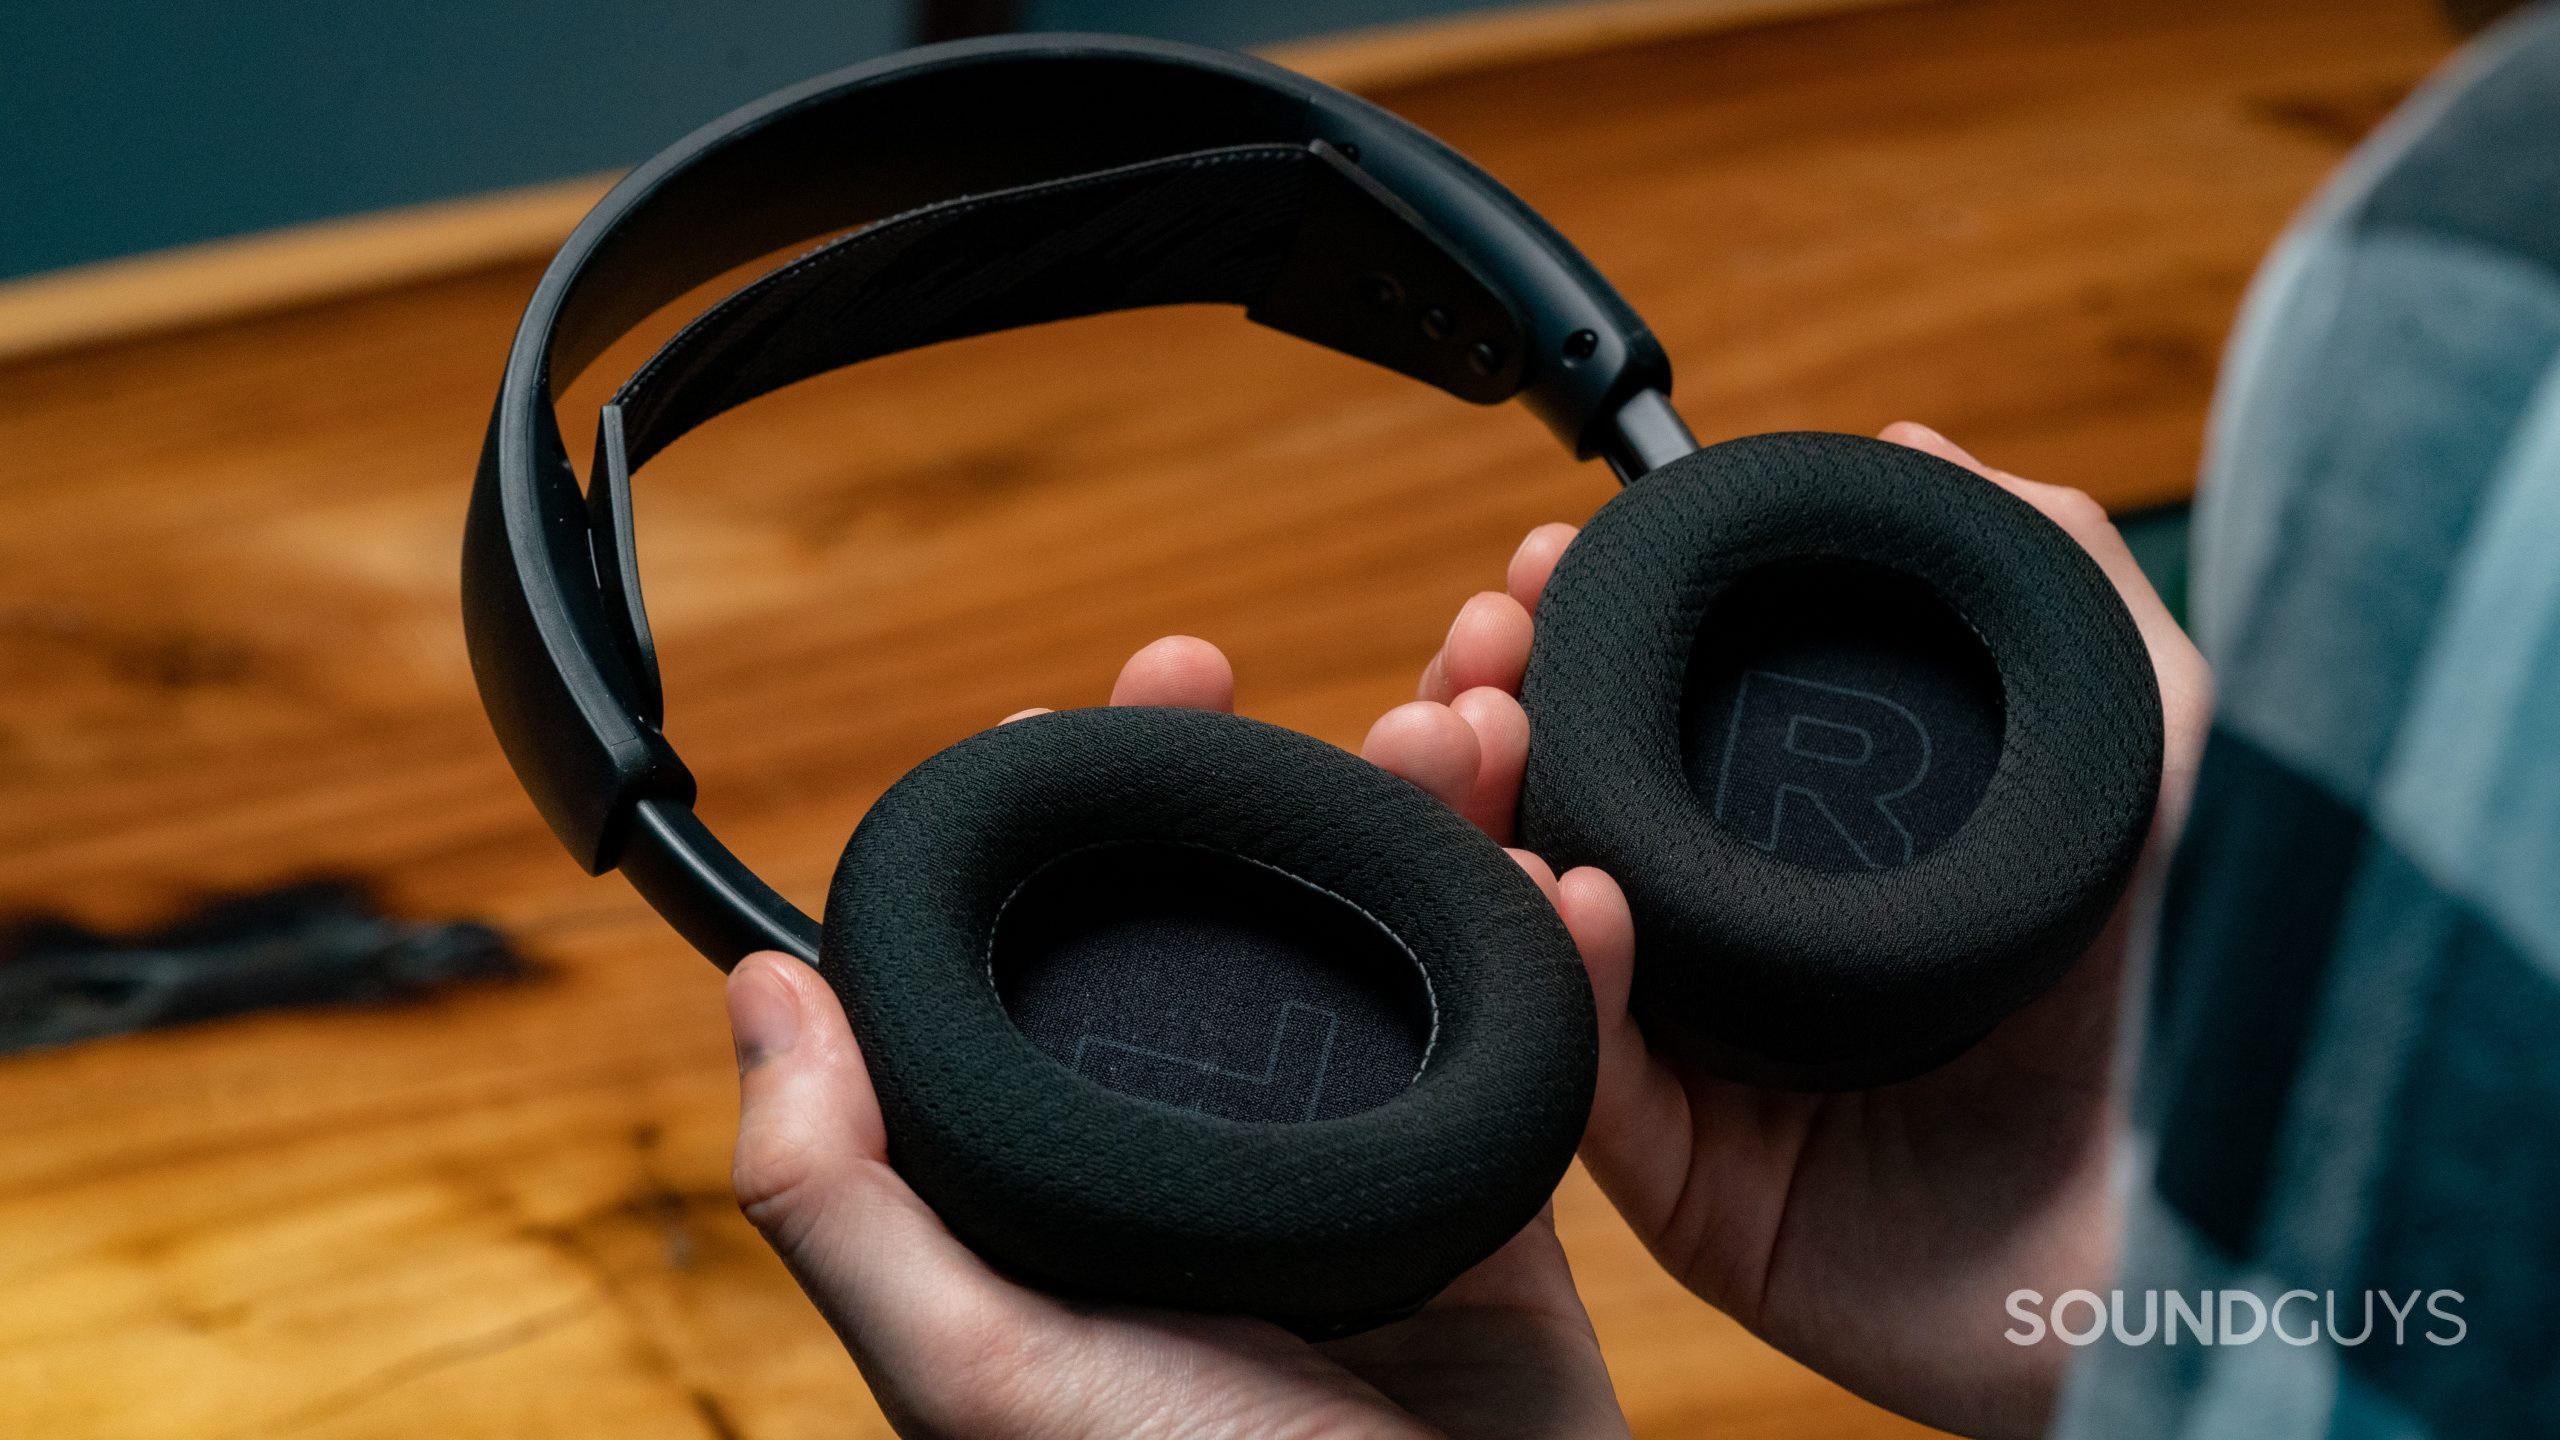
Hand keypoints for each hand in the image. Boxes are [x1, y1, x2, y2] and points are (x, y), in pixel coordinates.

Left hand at [725, 638, 1633, 1439]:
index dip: (1054, 831)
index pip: (1044, 971)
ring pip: (1381, 956)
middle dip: (1240, 784)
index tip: (1068, 713)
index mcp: (1072, 1193)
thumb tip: (762, 994)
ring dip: (1416, 825)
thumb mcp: (979, 1368)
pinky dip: (1563, 956)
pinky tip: (1569, 872)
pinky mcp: (1494, 1206)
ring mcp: (1355, 1182)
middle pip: (1219, 929)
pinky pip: (1536, 1048)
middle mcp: (1205, 1172)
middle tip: (1235, 676)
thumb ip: (848, 1195)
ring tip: (1448, 726)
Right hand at [1404, 423, 2211, 1438]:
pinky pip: (1580, 1070)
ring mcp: (1694, 1062)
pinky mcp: (1683, 1181)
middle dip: (1475, 705)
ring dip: (1462, 813)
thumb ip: (2059, 585)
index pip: (1631, 723)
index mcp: (1794, 851)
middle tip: (1475, 647)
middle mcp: (1724, 946)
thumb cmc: (2186, 1002)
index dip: (1564, 632)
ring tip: (1464, 733)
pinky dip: (1555, 967)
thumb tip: (1916, 445)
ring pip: (1519, 923)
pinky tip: (1561, 887)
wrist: (2208, 1228)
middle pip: (1540, 810)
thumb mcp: (2152, 752)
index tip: (1540, 562)